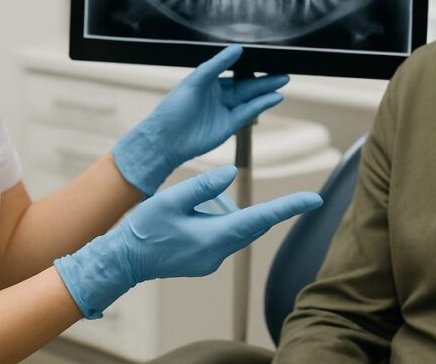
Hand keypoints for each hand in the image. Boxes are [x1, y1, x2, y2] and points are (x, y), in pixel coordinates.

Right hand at [54, 166, 321, 318]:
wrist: (122, 260)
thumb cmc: (143, 229)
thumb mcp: (171, 199)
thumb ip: (203, 187)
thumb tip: (231, 175)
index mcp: (213, 238)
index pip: (259, 219)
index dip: (288, 208)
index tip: (313, 199)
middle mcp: (217, 253)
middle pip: (248, 223)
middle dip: (253, 209)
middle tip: (248, 199)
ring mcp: (210, 259)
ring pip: (231, 226)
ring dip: (219, 211)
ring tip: (183, 210)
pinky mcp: (203, 260)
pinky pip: (219, 235)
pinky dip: (212, 221)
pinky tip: (184, 220)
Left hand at [113, 45, 287, 194]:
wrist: (165, 139)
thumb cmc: (173, 107)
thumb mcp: (195, 80)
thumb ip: (216, 65)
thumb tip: (237, 48)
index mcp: (209, 81)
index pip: (234, 71)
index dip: (250, 66)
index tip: (266, 58)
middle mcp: (218, 95)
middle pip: (246, 85)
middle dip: (265, 79)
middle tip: (284, 72)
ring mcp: (224, 111)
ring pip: (249, 99)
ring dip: (266, 91)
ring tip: (283, 82)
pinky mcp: (228, 126)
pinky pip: (247, 113)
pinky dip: (261, 105)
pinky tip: (274, 97)